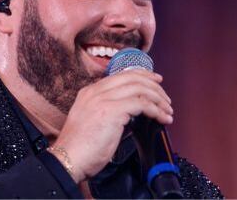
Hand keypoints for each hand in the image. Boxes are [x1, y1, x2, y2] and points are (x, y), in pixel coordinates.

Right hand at [49, 69, 172, 182]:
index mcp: (90, 92)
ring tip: (167, 111)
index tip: (155, 82)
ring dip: (158, 99)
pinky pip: (142, 104)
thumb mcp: (92, 121)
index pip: (121, 75)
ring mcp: (103, 99)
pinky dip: (156, 110)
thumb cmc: (80, 149)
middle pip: (132, 77)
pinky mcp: (112, 111)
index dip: (141, 76)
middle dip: (154, 86)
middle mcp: (96, 91)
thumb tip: (130, 114)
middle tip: (166, 98)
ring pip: (140, 89)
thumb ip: (107, 112)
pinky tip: (162, 118)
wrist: (68, 159)